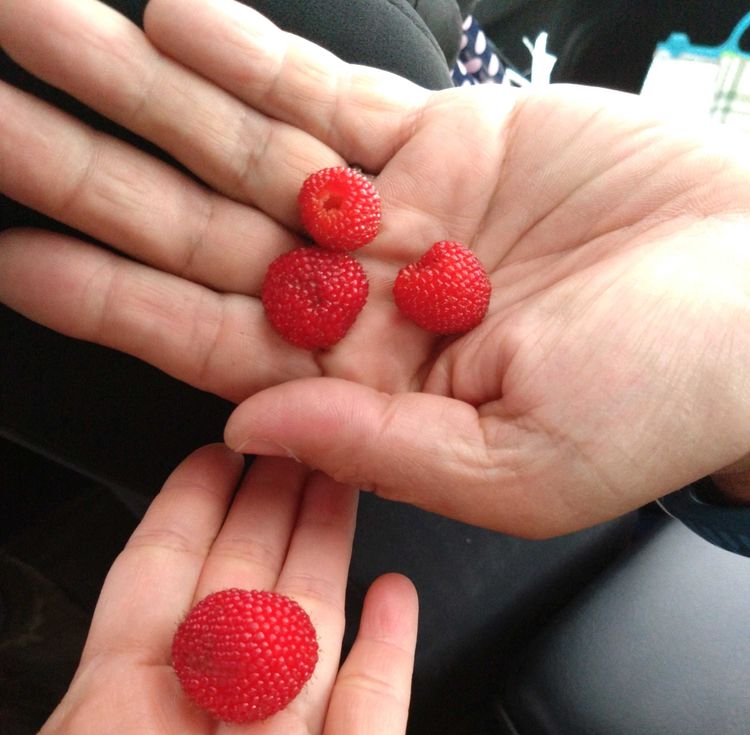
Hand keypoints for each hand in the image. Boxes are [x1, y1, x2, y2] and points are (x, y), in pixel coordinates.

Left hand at [0, 446, 416, 734]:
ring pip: (316, 628)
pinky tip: (399, 595)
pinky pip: (379, 712)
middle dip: (271, 507)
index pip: (161, 578)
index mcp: (110, 724)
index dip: (189, 508)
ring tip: (350, 480)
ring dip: (331, 552)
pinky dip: (396, 650)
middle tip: (299, 438)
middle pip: (247, 585)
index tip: (213, 451)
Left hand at [3, 0, 749, 535]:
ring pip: (238, 145)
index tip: (10, 260)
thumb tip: (249, 421)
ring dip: (140, 87)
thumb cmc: (661, 403)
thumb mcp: (515, 465)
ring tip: (39, 21)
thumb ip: (374, 447)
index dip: (105, 299)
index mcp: (366, 391)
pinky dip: (246, 53)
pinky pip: (319, 91)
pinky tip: (167, 16)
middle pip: (194, 232)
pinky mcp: (436, 144)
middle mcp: (357, 301)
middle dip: (86, 173)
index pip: (204, 343)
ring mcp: (389, 217)